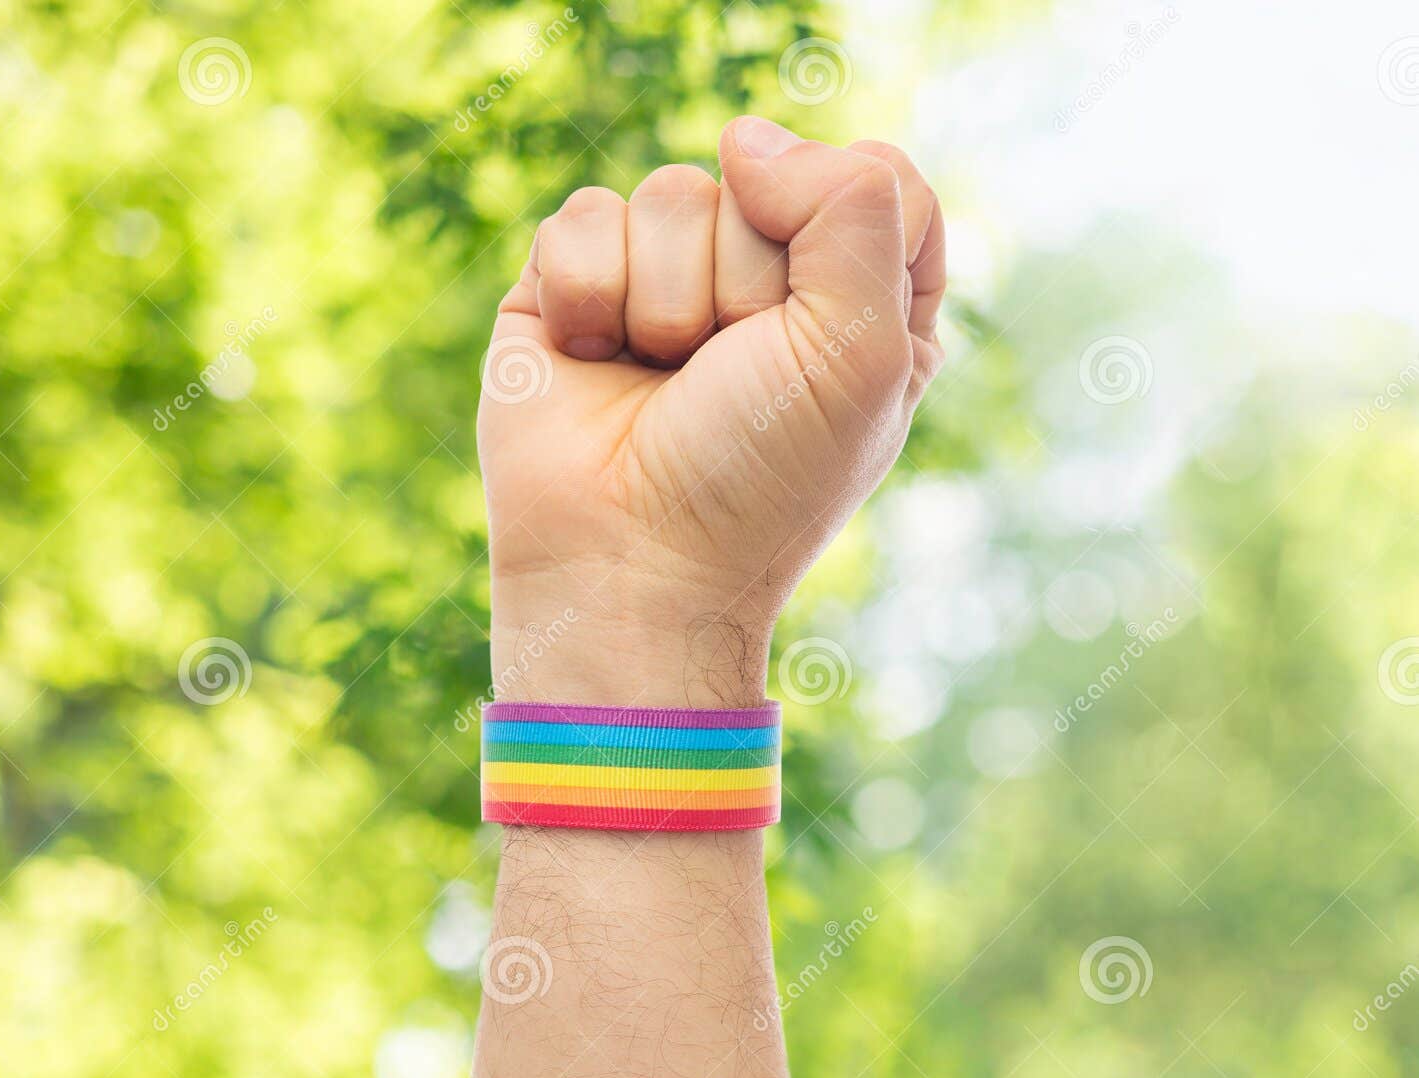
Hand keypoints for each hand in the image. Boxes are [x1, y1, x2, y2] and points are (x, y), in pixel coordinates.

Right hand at [478, 115, 945, 706]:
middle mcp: (762, 288)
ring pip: (671, 192)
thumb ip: (858, 204)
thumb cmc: (756, 482)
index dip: (845, 228)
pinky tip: (592, 364)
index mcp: (857, 305)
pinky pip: (582, 217)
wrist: (626, 566)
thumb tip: (744, 138)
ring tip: (659, 380)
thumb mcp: (864, 351)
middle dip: (746, 284)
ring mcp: (663, 284)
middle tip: (726, 378)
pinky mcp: (572, 290)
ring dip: (666, 301)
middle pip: (766, 177)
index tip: (821, 323)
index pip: (876, 178)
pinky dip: (588, 298)